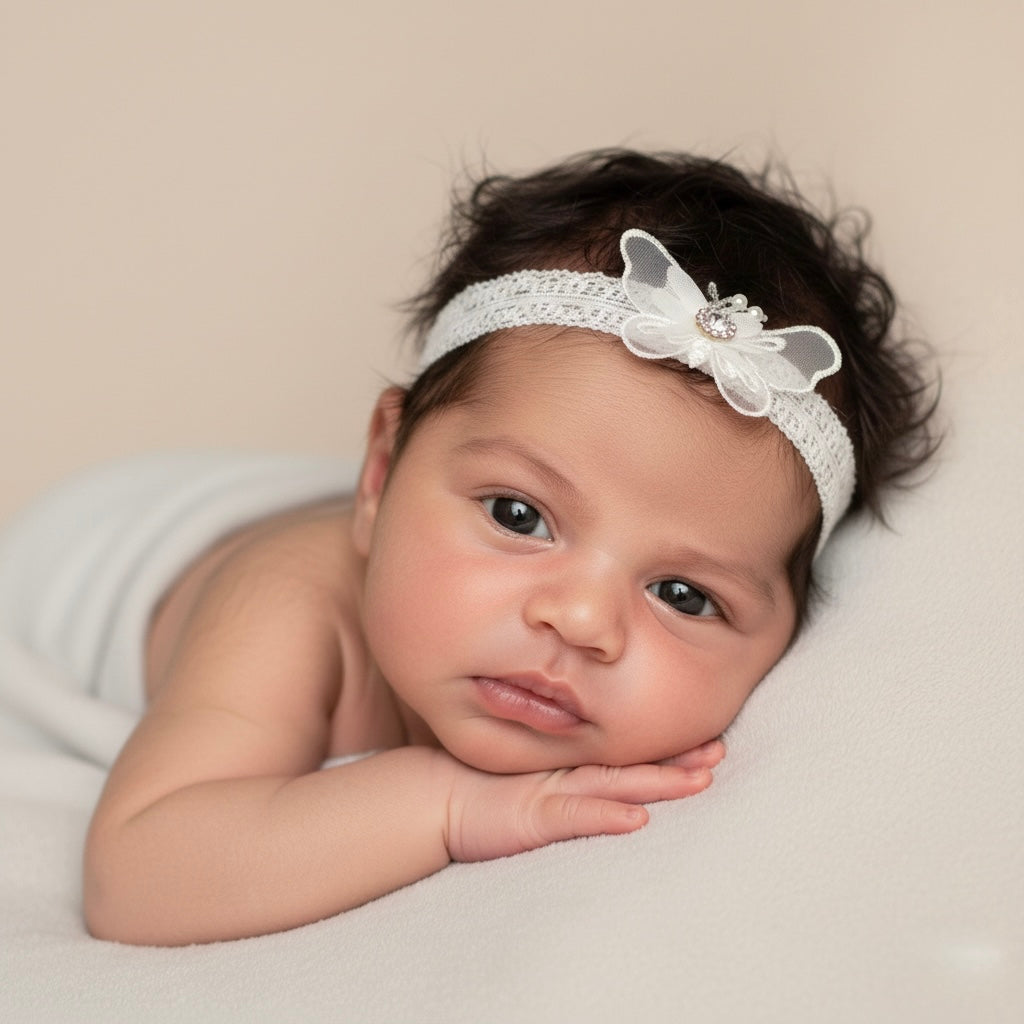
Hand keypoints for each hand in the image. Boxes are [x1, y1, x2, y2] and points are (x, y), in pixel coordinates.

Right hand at [442, 738, 724, 862]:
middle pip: (632, 767)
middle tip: (719, 750)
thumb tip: (604, 785)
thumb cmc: (480, 790)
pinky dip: (605, 817)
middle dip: (678, 761)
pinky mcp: (533, 818)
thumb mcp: (528, 780)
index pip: (627, 758)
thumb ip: (561, 781)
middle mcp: (568, 775)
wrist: (433, 797)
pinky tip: (635, 819)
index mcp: (570, 768)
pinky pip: (575, 818)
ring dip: (658, 783)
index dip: (667, 751)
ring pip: (616, 786)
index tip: (708, 740)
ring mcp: (552, 794)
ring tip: (700, 779)